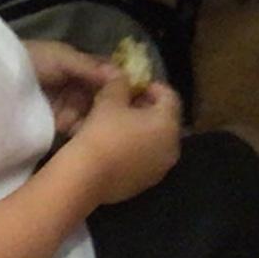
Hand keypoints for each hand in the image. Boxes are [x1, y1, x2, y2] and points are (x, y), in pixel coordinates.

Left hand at [24, 37, 114, 134]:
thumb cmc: (30, 59)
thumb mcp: (61, 57)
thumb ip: (88, 67)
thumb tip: (121, 75)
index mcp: (83, 67)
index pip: (110, 75)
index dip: (123, 84)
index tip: (135, 95)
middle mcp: (80, 87)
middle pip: (104, 98)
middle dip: (109, 105)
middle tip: (114, 113)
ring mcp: (69, 106)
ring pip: (92, 115)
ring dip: (94, 118)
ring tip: (93, 121)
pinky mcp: (57, 123)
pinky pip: (76, 127)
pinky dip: (80, 129)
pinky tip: (79, 129)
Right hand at [67, 75, 184, 201]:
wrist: (86, 176)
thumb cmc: (103, 132)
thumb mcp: (109, 100)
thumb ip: (119, 83)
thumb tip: (119, 73)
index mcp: (168, 124)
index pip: (169, 97)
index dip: (152, 86)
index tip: (134, 84)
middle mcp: (172, 148)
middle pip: (165, 120)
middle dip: (147, 108)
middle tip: (125, 102)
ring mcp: (160, 169)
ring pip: (156, 142)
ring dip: (142, 130)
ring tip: (118, 123)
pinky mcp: (145, 184)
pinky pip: (145, 160)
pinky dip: (136, 149)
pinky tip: (116, 146)